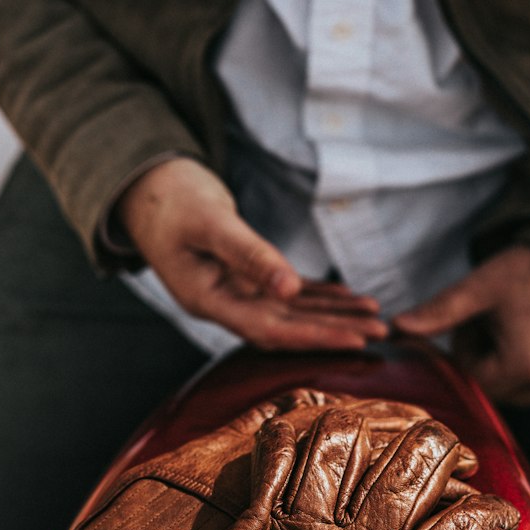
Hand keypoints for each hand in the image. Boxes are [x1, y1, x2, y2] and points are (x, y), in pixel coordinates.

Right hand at [117, 157, 387, 350]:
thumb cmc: (172, 200)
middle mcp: (223, 304)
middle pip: (287, 327)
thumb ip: (248, 255)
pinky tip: (349, 298)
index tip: (355, 341)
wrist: (148, 187)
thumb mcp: (210, 223)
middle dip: (333, 331)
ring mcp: (233, 292)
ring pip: (292, 311)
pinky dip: (319, 295)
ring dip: (333, 315)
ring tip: (376, 318)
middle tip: (380, 333)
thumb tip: (290, 289)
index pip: (269, 330)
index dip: (314, 337)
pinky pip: (288, 292)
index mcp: (207, 301)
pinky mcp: (244, 276)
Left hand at [394, 246, 529, 406]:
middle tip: (496, 320)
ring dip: (512, 364)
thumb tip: (395, 330)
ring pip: (524, 388)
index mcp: (524, 366)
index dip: (466, 348)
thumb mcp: (481, 287)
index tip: (475, 318)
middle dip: (488, 359)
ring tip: (520, 323)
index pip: (473, 378)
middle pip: (498, 388)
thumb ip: (439, 312)